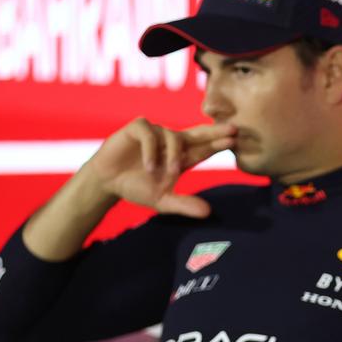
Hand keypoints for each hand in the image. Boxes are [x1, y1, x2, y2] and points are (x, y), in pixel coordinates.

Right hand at [84, 117, 236, 217]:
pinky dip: (151, 150)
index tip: (234, 141)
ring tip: (167, 172)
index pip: (204, 149)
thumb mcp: (162, 200)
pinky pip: (150, 134)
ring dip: (173, 155)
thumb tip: (208, 212)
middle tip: (232, 130)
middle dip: (214, 131)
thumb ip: (184, 205)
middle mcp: (171, 142)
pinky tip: (148, 166)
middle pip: (197, 133)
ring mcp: (155, 133)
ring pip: (173, 136)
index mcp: (181, 157)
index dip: (218, 144)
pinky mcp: (137, 128)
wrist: (107, 183)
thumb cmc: (137, 188)